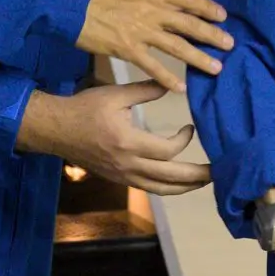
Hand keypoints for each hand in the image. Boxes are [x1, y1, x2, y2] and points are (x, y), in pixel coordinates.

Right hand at [15, 80, 211, 193]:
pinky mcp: (119, 179)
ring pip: (160, 189)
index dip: (184, 140)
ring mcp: (123, 176)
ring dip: (185, 187)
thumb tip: (174, 85)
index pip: (167, 150)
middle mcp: (128, 164)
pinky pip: (148, 189)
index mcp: (128, 143)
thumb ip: (146, 90)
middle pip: (170, 178)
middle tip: (220, 172)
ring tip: (205, 182)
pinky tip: (180, 183)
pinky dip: (168, 188)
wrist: (54, 130)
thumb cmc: (85, 109)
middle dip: (197, 177)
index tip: (190, 127)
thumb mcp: (115, 95)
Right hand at [77, 0, 234, 92]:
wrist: (69, 3)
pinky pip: (153, 67)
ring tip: (217, 68)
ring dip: (199, 58)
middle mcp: (152, 11)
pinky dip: (168, 78)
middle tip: (230, 44)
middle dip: (212, 35)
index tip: (223, 16)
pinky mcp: (128, 50)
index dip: (207, 8)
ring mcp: (141, 32)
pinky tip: (182, 88)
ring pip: (178, 47)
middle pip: (189, 24)